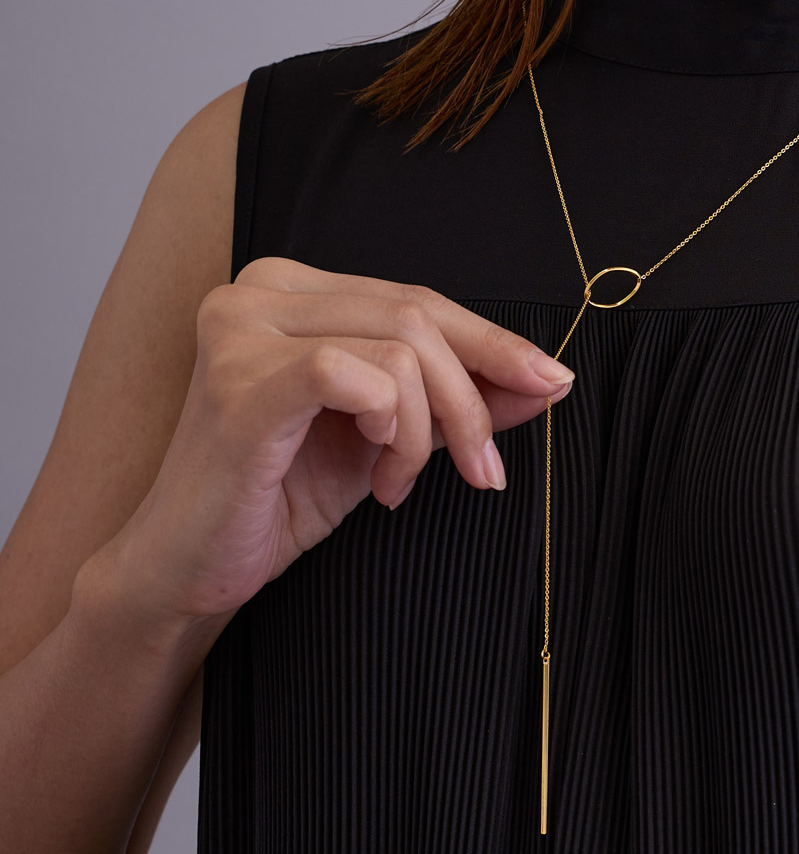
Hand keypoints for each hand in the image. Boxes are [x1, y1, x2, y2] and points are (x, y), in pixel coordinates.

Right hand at [108, 256, 574, 625]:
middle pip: (417, 316)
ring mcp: (242, 330)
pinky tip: (374, 472)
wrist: (193, 564)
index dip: (493, 343)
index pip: (417, 299)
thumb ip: (457, 398)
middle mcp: (260, 290)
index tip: (550, 383)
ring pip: (401, 349)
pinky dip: (391, 428)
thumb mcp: (389, 435)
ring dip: (426, 431)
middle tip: (486, 469)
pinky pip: (356, 377)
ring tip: (397, 483)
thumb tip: (545, 380)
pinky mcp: (240, 384)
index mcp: (292, 289)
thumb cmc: (283, 493)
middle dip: (473, 399)